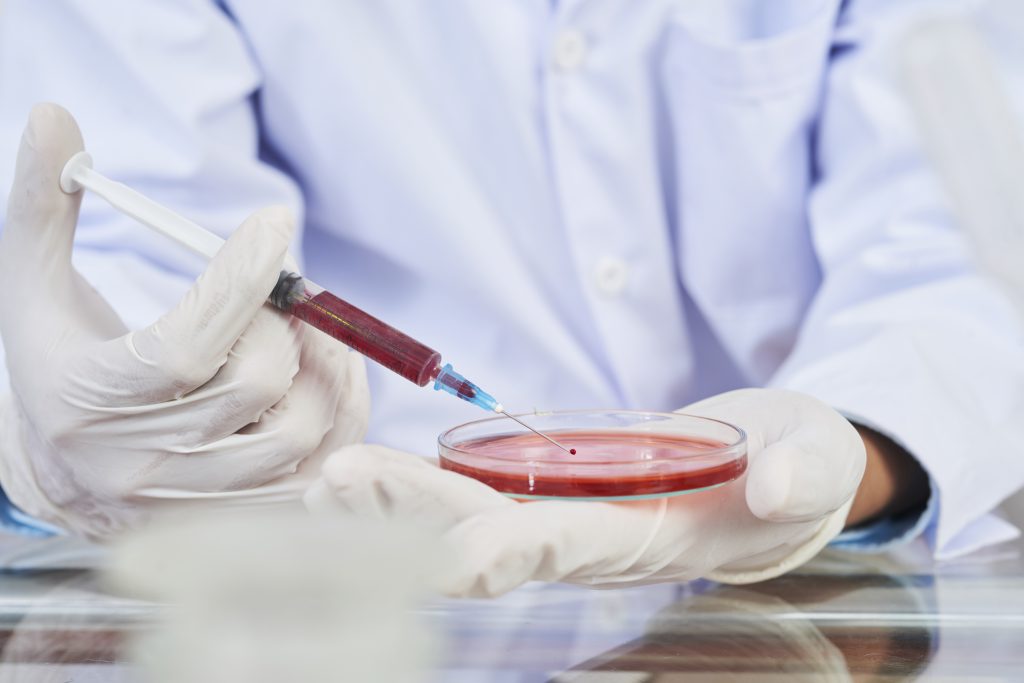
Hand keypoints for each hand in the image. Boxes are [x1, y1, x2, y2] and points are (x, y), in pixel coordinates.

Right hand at [0, 104, 368, 537]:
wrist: (59, 468)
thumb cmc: (58, 361)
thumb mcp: (34, 284)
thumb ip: (42, 205)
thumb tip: (56, 119)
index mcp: (86, 400)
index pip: (184, 344)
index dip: (241, 278)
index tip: (275, 220)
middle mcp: (139, 462)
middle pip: (255, 384)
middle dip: (284, 323)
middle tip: (287, 295)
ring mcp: (192, 501)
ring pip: (299, 434)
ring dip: (325, 368)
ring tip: (309, 335)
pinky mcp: (235, 521)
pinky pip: (319, 472)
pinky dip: (340, 416)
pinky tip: (324, 378)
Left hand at [305, 389, 864, 596]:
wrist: (771, 466)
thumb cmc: (797, 465)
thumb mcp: (819, 460)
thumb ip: (806, 472)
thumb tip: (777, 485)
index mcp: (659, 538)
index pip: (579, 549)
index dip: (517, 550)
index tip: (454, 553)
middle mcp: (596, 540)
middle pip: (496, 533)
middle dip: (419, 517)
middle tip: (342, 485)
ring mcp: (567, 514)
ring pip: (470, 514)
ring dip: (397, 503)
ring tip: (329, 479)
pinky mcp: (551, 486)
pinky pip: (473, 489)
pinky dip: (414, 484)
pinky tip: (359, 473)